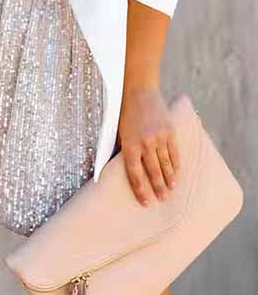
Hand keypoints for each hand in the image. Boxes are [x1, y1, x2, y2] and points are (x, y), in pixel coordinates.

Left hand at [117, 86, 179, 206]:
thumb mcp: (118, 132)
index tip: (145, 202)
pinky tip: (177, 173)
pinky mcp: (169, 130)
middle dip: (158, 188)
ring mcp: (159, 137)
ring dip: (169, 179)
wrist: (139, 91)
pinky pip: (174, 152)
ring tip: (171, 189)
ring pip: (165, 164)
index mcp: (129, 145)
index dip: (141, 190)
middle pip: (153, 172)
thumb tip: (127, 171)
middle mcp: (144, 143)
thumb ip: (124, 151)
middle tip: (162, 199)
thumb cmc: (126, 114)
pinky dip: (176, 164)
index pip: (135, 174)